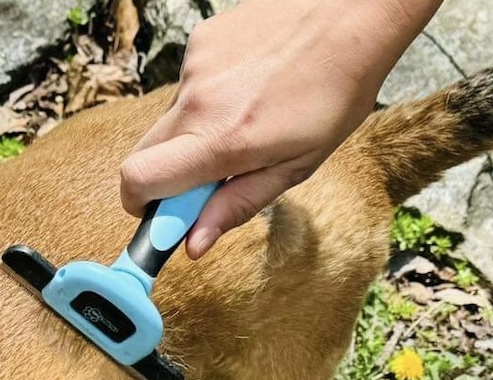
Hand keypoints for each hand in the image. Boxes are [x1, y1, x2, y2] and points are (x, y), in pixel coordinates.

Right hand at [121, 0, 443, 257]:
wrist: (354, 13)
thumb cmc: (336, 90)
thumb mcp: (296, 166)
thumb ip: (237, 204)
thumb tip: (194, 243)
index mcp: (222, 139)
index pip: (138, 180)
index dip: (140, 205)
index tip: (163, 216)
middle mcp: (198, 101)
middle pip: (143, 155)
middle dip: (167, 175)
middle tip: (212, 175)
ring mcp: (195, 67)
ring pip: (172, 121)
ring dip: (198, 131)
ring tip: (250, 114)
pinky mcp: (200, 42)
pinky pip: (189, 87)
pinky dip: (212, 96)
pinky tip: (251, 83)